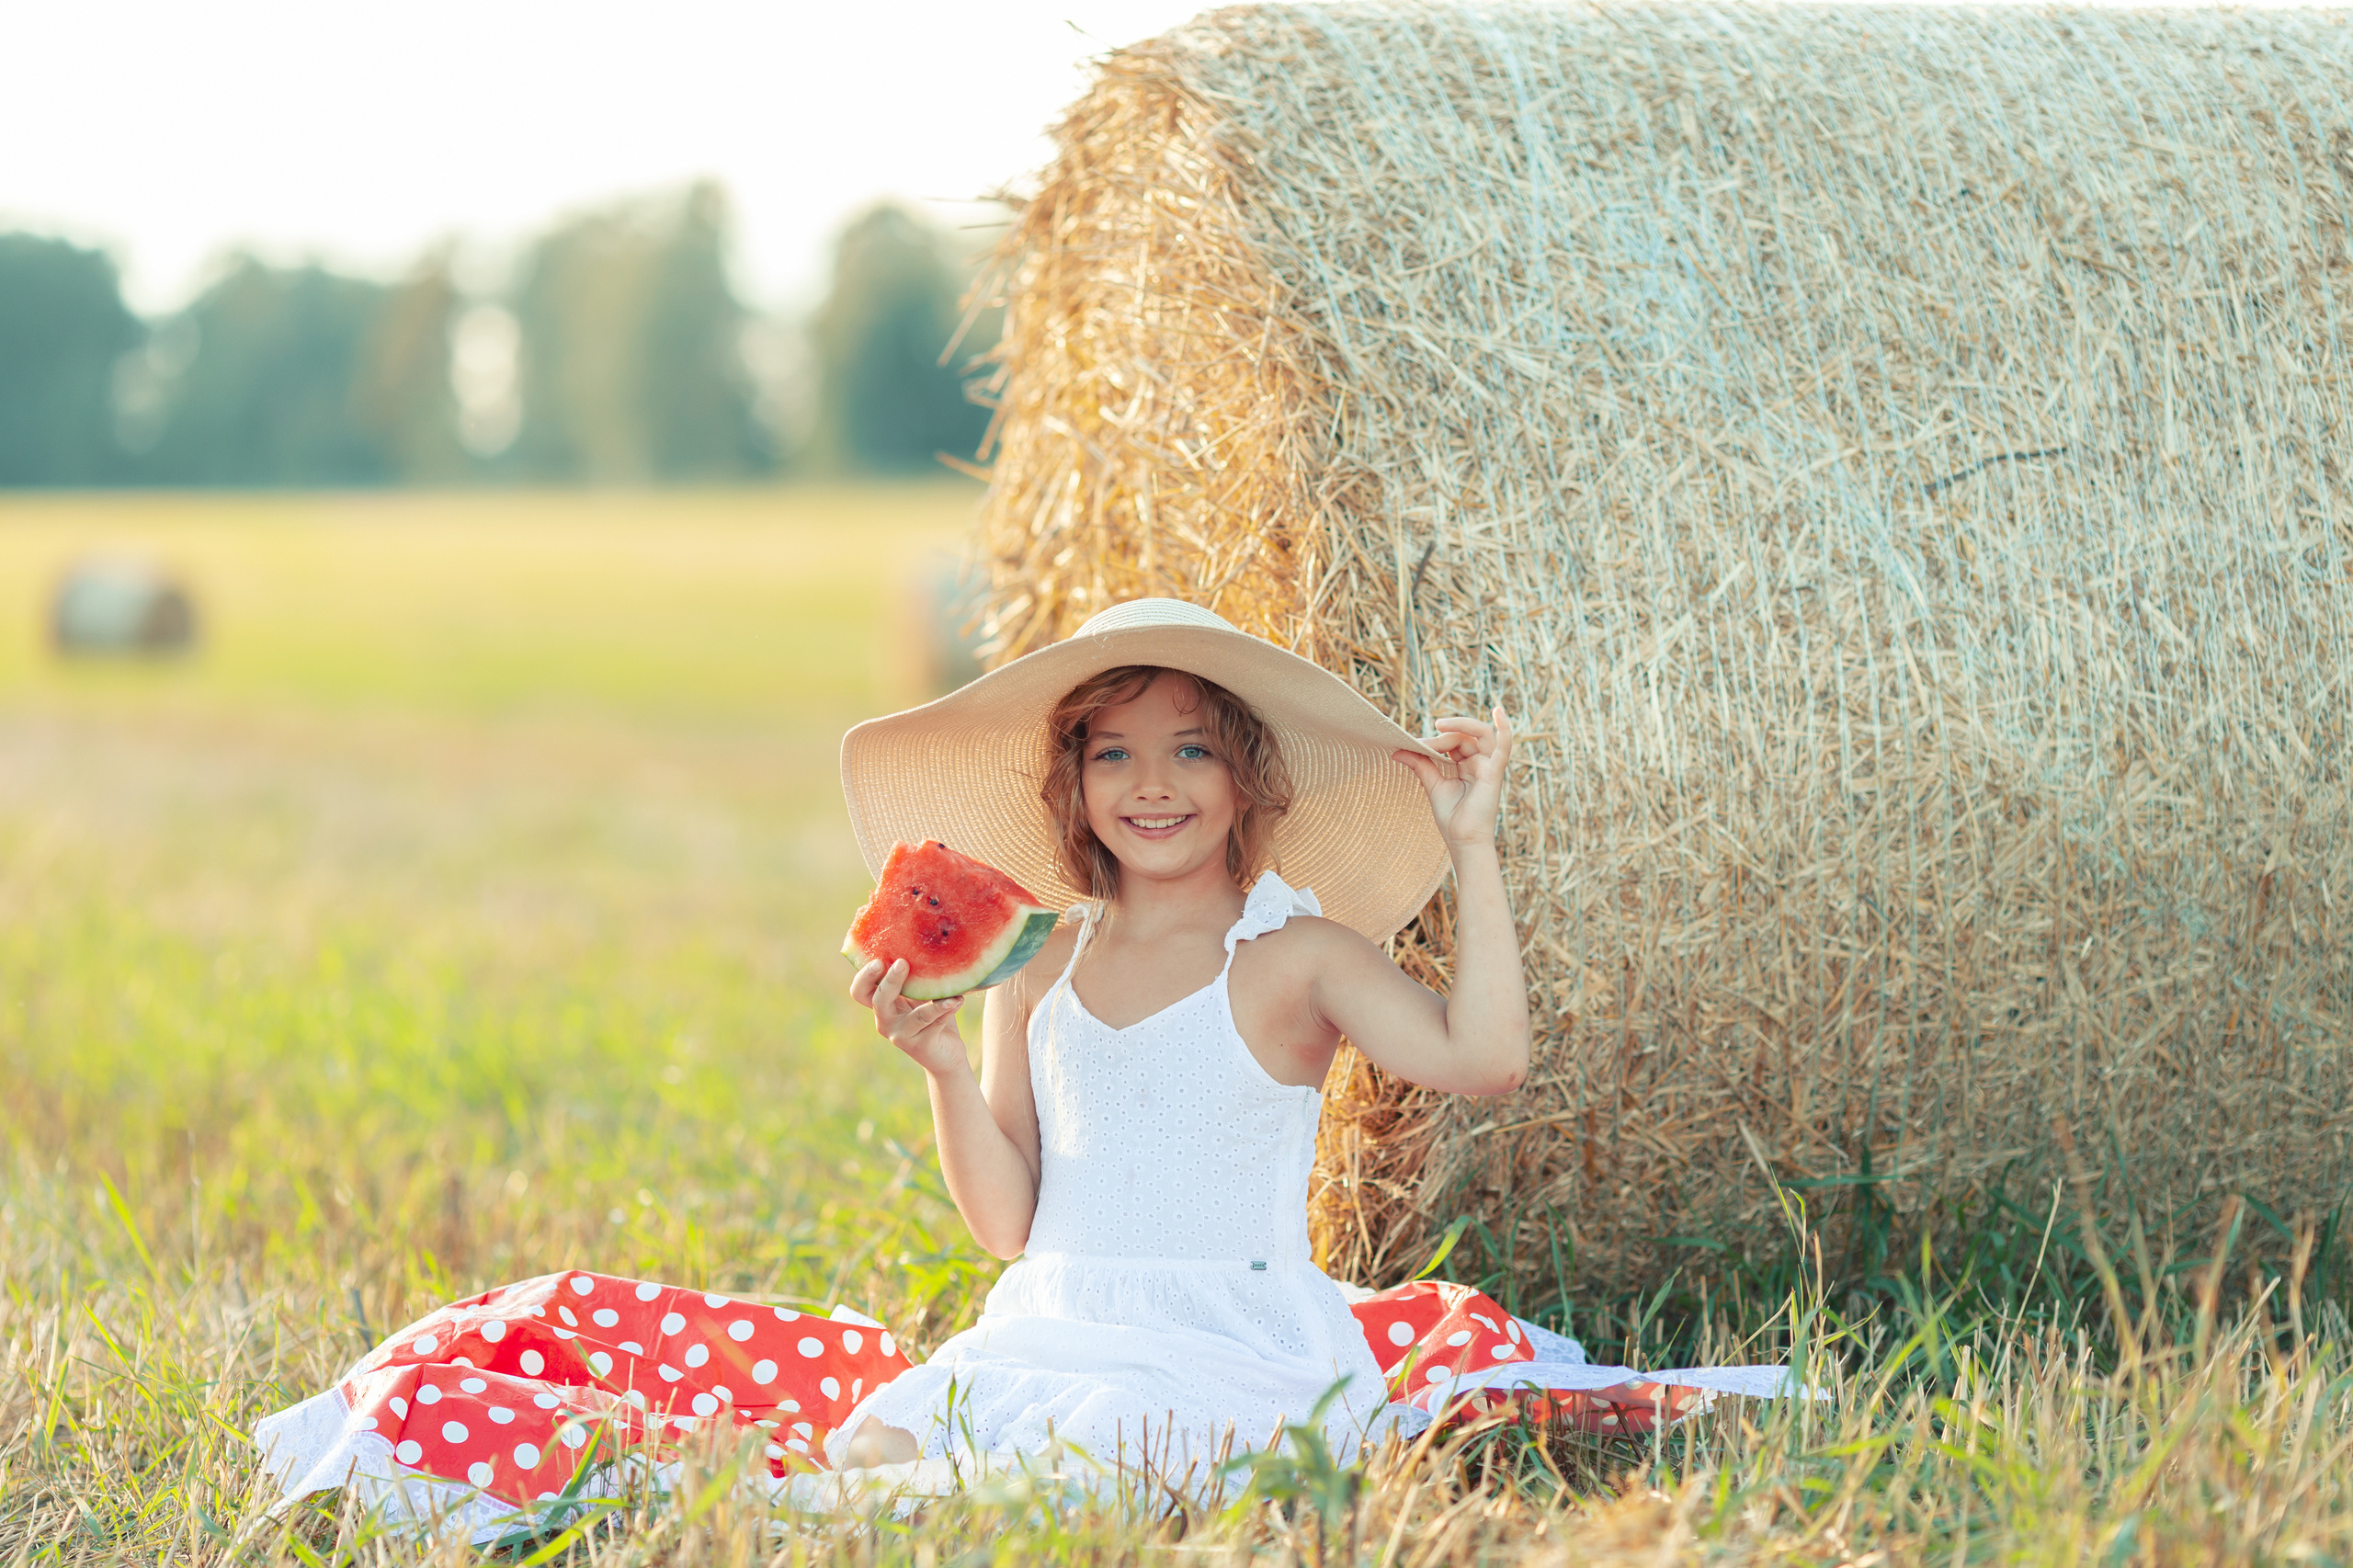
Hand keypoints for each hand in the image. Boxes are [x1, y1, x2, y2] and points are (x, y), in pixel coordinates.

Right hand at [849, 958, 967, 1075]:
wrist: (946, 1055)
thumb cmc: (932, 1018)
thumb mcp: (921, 996)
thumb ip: (918, 978)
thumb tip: (926, 943)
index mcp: (881, 1005)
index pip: (860, 991)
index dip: (864, 976)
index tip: (879, 960)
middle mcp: (885, 1021)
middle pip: (878, 1000)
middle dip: (890, 981)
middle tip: (903, 963)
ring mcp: (901, 1035)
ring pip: (916, 1016)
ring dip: (934, 1003)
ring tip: (948, 993)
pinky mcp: (920, 1045)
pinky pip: (935, 1024)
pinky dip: (947, 1010)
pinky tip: (958, 1000)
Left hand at [1393, 706, 1511, 847]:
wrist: (1462, 841)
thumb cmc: (1452, 818)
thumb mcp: (1432, 785)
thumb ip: (1420, 764)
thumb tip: (1398, 750)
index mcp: (1467, 765)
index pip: (1453, 741)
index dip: (1434, 740)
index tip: (1413, 745)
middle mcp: (1480, 763)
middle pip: (1464, 735)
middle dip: (1443, 735)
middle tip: (1423, 743)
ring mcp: (1489, 766)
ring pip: (1480, 734)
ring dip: (1460, 726)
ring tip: (1440, 724)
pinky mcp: (1494, 772)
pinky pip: (1504, 746)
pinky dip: (1504, 728)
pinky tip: (1499, 711)